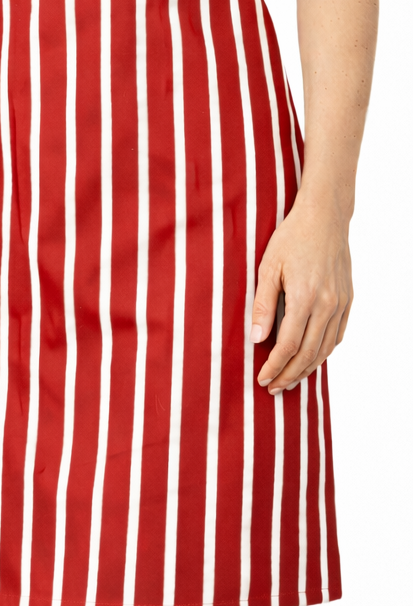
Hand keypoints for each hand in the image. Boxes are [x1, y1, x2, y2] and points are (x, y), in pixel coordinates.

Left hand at [251, 182, 352, 394]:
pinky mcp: (348, 299)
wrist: (324, 217)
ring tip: (291, 379)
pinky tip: (312, 357)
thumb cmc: (291, 237)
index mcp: (305, 297)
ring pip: (326, 348)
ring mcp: (341, 303)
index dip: (275, 366)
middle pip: (309, 353)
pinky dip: (325, 351)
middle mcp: (327, 305)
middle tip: (274, 388)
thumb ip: (262, 304)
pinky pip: (338, 334)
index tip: (262, 378)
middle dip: (290, 374)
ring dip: (308, 368)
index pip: (289, 345)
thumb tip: (257, 338)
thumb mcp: (268, 266)